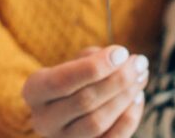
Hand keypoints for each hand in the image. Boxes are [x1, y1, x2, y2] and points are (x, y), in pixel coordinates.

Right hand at [23, 45, 148, 136]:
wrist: (65, 110)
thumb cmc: (73, 79)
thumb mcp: (74, 62)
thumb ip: (93, 59)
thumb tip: (124, 61)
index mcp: (34, 91)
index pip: (63, 80)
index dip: (95, 67)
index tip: (122, 52)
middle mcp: (43, 120)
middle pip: (84, 101)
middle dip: (117, 80)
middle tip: (139, 62)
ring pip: (97, 122)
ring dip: (125, 97)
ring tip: (141, 76)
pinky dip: (129, 119)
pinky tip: (138, 98)